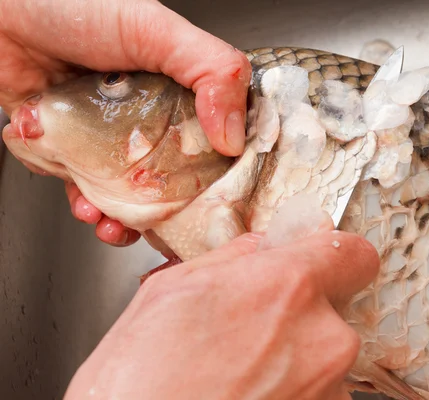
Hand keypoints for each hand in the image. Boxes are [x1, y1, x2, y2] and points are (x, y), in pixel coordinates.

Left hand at [0, 0, 250, 245]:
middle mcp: (148, 116)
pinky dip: (87, 207)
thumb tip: (234, 136)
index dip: (223, 171)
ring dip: (127, 218)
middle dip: (174, 205)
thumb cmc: (73, 8)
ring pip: (131, 191)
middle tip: (170, 222)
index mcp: (179, 90)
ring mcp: (109, 136)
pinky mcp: (72, 149)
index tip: (221, 197)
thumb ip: (211, 69)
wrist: (0, 13)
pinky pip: (85, 189)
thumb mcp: (157, 30)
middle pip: (175, 174)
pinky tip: (87, 207)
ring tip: (119, 224)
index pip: (216, 137)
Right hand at [63, 230, 379, 399]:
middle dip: (299, 313)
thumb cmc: (141, 386)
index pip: (353, 253)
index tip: (316, 264)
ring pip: (323, 355)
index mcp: (288, 287)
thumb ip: (231, 259)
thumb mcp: (169, 294)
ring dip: (293, 358)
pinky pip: (318, 392)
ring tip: (240, 372)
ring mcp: (329, 388)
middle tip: (252, 329)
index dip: (333, 257)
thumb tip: (259, 248)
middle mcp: (323, 337)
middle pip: (334, 308)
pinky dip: (291, 391)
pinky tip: (247, 393)